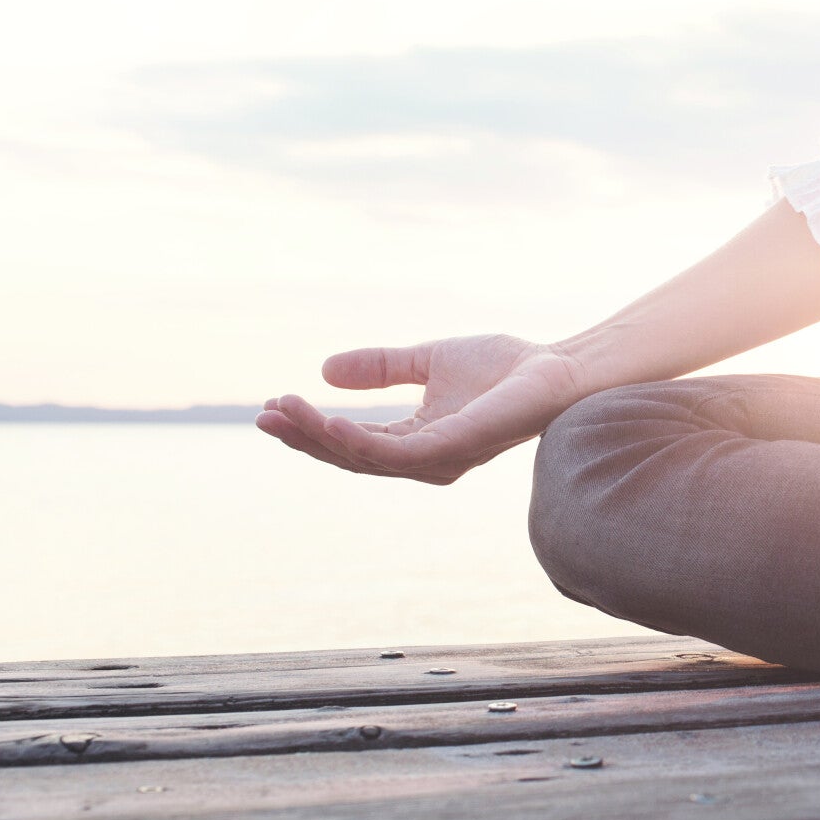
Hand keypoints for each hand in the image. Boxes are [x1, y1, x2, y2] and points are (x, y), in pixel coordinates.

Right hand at [257, 334, 592, 483]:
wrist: (556, 367)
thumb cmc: (505, 368)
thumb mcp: (427, 360)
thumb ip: (381, 368)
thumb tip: (324, 370)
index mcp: (418, 441)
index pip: (354, 442)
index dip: (312, 426)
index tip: (273, 403)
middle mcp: (426, 459)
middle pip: (351, 457)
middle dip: (305, 437)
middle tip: (264, 414)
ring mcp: (440, 459)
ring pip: (364, 457)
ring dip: (320, 435)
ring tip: (284, 410)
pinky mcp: (455, 448)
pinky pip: (396, 454)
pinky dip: (359, 440)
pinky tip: (331, 422)